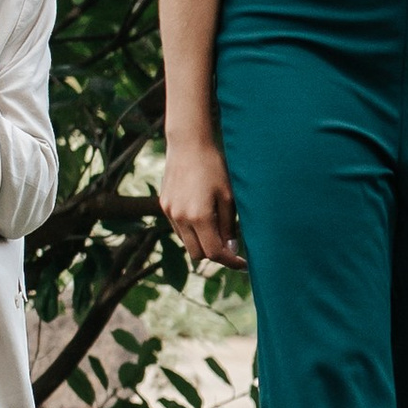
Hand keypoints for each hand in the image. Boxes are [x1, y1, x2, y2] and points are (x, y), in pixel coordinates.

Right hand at [160, 134, 241, 267]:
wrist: (188, 144)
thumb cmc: (214, 167)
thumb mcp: (228, 196)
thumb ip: (228, 226)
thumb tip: (231, 249)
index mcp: (199, 217)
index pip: (214, 253)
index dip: (230, 261)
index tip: (243, 263)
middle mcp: (181, 218)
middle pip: (198, 254)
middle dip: (215, 255)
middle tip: (232, 249)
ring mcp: (170, 213)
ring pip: (187, 243)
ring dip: (202, 243)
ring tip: (218, 232)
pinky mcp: (164, 206)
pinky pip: (179, 229)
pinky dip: (191, 232)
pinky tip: (203, 218)